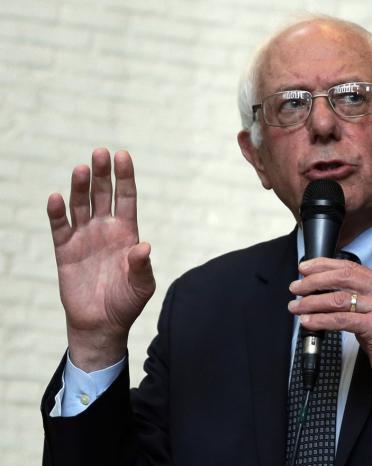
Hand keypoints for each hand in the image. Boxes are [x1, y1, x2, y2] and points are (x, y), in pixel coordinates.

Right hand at [47, 148, 155, 370]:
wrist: (102, 324)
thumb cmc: (127, 303)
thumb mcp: (142, 285)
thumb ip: (142, 266)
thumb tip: (143, 247)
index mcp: (127, 232)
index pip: (126, 198)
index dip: (125, 177)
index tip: (123, 156)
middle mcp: (105, 229)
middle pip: (103, 194)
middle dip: (102, 174)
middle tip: (100, 153)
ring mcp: (84, 238)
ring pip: (80, 205)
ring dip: (79, 187)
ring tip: (81, 170)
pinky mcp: (65, 250)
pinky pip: (59, 227)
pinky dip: (57, 212)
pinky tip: (57, 198)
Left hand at [288, 257, 371, 411]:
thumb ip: (357, 300)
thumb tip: (325, 293)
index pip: (350, 267)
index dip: (324, 265)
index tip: (305, 268)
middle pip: (343, 277)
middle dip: (314, 281)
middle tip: (296, 288)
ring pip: (338, 299)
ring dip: (311, 302)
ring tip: (296, 306)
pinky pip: (341, 320)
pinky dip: (320, 320)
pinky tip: (308, 322)